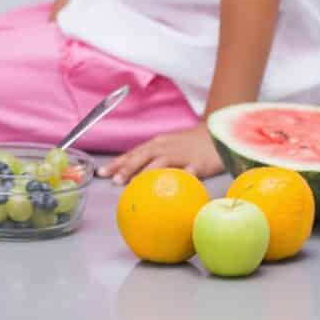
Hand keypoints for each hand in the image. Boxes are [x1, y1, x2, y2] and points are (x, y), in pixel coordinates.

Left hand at [99, 125, 224, 183]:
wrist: (217, 133)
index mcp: (156, 144)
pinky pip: (189, 171)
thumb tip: (131, 172)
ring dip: (147, 173)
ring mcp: (181, 155)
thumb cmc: (189, 144)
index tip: (102, 172)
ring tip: (136, 184)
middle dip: (127, 168)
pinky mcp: (199, 163)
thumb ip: (151, 158)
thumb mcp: (166, 147)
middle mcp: (165, 147)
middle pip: (142, 157)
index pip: (132, 154)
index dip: (117, 163)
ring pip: (161, 163)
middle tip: (115, 180)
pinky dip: (181, 178)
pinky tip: (174, 186)